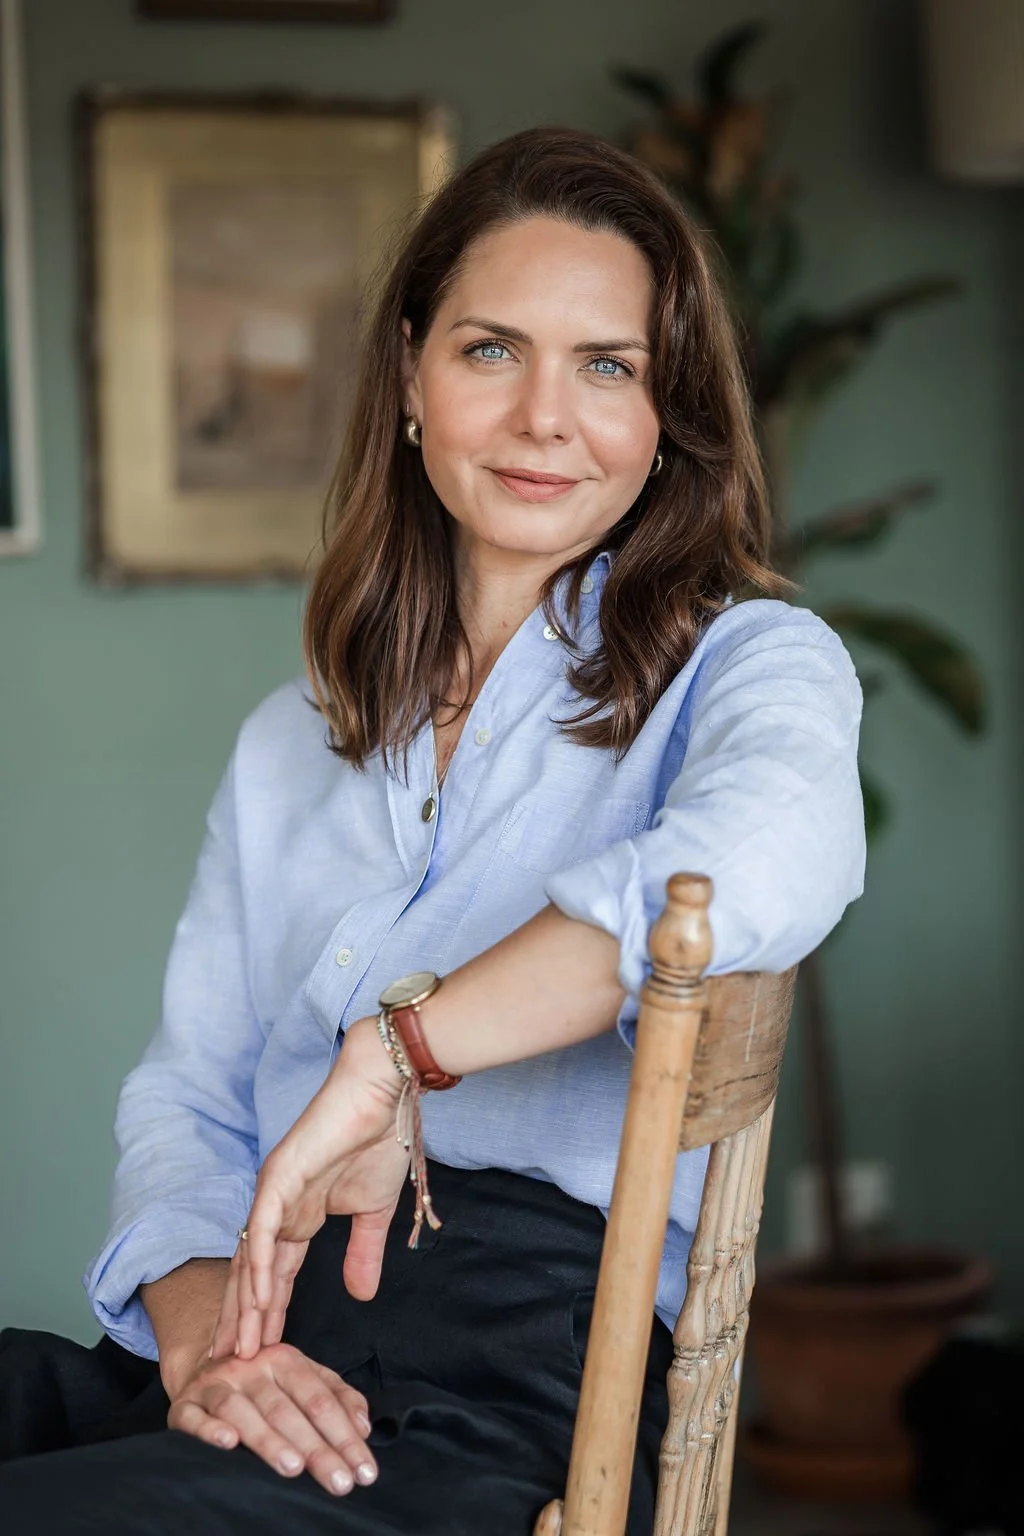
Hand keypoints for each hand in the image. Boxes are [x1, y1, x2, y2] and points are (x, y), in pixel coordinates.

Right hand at [167, 1340, 377, 1496]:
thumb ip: (339, 1398)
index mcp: (285, 1360)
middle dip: (317, 1449)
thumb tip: (365, 1426)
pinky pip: (194, 1418)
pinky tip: (228, 1444)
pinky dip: (210, 1430)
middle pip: (287, 1410)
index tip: (364, 1471)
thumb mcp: (304, 1380)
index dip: (344, 1436)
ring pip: (243, 1412)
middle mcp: (251, 1368)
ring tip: (294, 1468)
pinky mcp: (184, 1406)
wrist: (203, 1371)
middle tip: (340, 1482)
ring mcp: (215, 1385)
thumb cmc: (263, 1386)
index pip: (320, 1400)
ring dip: (269, 1440)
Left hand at [221, 1016, 407, 1359]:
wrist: (382, 1093)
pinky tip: (259, 1300)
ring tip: (239, 1349)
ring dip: (246, 1306)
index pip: (275, 1276)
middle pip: (251, 1275)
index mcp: (298, 1217)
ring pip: (251, 1259)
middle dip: (242, 1322)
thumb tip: (362, 1296)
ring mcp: (274, 1194)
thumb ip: (363, 1253)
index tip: (259, 1357)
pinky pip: (264, 1230)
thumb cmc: (379, 1141)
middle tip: (230, 1370)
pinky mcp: (279, 1178)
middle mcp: (277, 1209)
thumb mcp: (374, 1213)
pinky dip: (261, 1266)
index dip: (267, 1315)